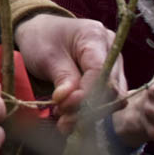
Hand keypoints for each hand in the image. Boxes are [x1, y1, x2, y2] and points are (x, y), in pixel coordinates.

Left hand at [14, 14, 125, 132]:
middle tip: (62, 119)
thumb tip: (71, 101)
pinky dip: (89, 111)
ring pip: (112, 97)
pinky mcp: (110, 78)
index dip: (85, 94)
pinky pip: (106, 99)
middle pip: (111, 86)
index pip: (100, 71)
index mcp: (95, 35)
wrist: (40, 33)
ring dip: (88, 113)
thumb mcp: (47, 56)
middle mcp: (111, 49)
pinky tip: (70, 117)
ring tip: (63, 120)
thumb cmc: (42, 39)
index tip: (64, 107)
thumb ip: (62, 78)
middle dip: (87, 107)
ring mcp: (113, 64)